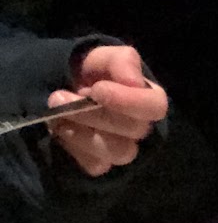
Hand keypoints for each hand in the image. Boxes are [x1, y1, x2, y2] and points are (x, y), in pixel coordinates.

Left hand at [48, 44, 167, 176]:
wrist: (64, 88)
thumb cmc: (90, 72)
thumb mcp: (102, 57)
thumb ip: (121, 61)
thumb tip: (133, 80)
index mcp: (148, 99)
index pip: (155, 107)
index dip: (128, 101)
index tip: (98, 90)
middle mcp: (141, 128)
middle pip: (132, 130)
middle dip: (92, 113)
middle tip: (59, 96)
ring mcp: (123, 148)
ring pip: (116, 152)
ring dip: (82, 133)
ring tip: (56, 114)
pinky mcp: (102, 164)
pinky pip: (95, 165)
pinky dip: (74, 148)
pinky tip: (61, 129)